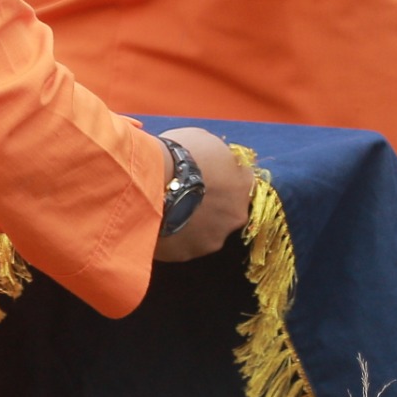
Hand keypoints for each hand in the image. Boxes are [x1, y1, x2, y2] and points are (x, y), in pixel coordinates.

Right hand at [154, 126, 251, 261]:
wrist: (152, 184)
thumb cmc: (180, 154)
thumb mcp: (205, 142)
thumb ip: (215, 158)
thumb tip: (212, 164)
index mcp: (243, 184)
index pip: (240, 183)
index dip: (221, 180)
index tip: (205, 178)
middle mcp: (236, 215)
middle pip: (225, 212)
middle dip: (209, 206)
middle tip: (185, 197)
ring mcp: (213, 239)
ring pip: (205, 232)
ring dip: (192, 224)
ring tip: (168, 212)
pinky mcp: (188, 255)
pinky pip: (181, 245)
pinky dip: (172, 238)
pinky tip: (157, 226)